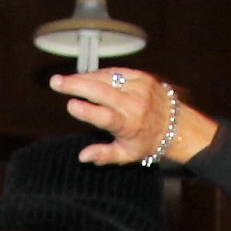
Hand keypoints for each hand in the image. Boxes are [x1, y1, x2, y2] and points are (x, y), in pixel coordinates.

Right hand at [51, 70, 215, 165]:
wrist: (176, 125)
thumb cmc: (146, 142)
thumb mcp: (126, 155)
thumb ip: (103, 155)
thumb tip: (82, 157)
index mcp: (129, 125)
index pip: (106, 117)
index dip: (88, 111)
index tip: (70, 105)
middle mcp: (134, 104)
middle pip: (101, 91)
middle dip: (76, 85)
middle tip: (55, 82)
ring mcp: (139, 88)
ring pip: (106, 78)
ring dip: (83, 78)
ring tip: (64, 81)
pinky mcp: (141, 77)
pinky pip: (115, 72)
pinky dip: (98, 74)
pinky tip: (85, 77)